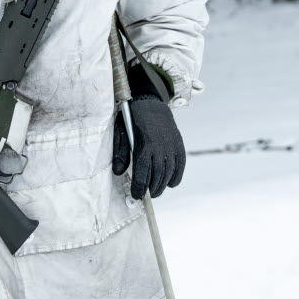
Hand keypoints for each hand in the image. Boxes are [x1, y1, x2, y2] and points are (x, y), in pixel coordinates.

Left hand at [112, 63, 184, 198]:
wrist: (151, 102)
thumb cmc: (132, 118)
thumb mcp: (121, 132)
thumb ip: (120, 152)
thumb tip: (118, 172)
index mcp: (144, 144)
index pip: (143, 173)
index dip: (139, 187)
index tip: (136, 195)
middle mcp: (160, 146)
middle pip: (157, 176)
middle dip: (152, 189)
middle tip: (147, 195)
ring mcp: (171, 145)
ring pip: (169, 172)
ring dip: (163, 185)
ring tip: (156, 191)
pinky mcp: (178, 144)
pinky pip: (180, 165)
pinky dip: (176, 176)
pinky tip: (171, 183)